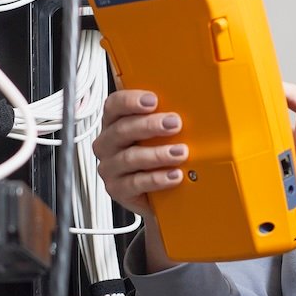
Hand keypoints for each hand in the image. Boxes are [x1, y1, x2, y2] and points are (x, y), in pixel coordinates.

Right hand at [93, 89, 186, 269]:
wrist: (158, 195)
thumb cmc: (157, 156)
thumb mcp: (159, 133)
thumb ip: (163, 117)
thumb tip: (188, 102)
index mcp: (114, 122)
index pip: (114, 105)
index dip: (131, 101)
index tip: (153, 100)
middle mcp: (107, 144)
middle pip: (121, 130)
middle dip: (150, 125)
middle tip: (174, 124)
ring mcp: (110, 168)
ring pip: (129, 157)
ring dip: (158, 154)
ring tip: (180, 153)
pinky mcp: (117, 189)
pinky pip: (135, 183)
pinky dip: (157, 178)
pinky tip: (174, 175)